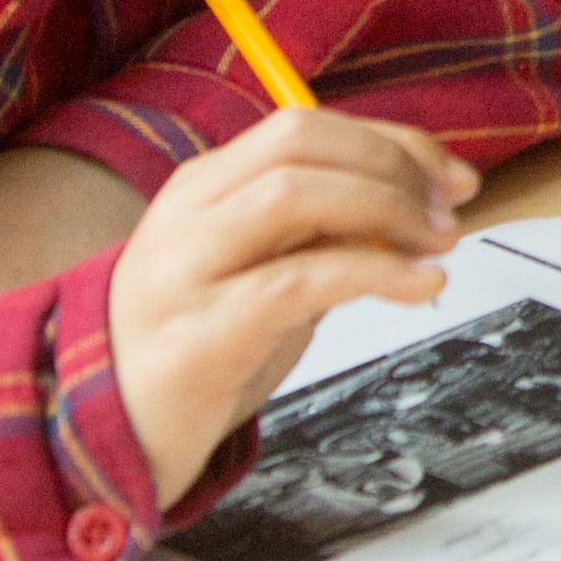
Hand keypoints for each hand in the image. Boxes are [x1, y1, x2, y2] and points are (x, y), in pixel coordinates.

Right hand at [110, 109, 478, 507]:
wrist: (104, 433)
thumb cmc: (202, 344)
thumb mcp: (264, 269)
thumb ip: (324, 230)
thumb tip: (424, 198)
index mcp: (204, 186)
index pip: (305, 126)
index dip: (392, 141)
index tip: (455, 178)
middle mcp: (188, 215)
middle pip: (299, 143)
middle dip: (393, 165)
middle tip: (450, 212)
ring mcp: (183, 273)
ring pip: (293, 195)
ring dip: (385, 211)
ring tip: (437, 249)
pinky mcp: (197, 337)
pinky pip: (295, 281)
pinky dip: (372, 273)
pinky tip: (417, 286)